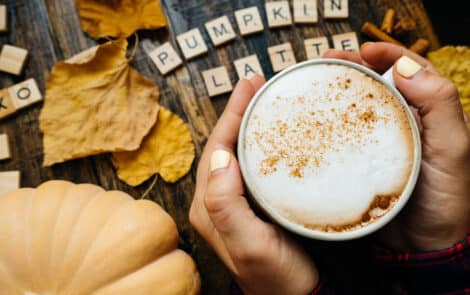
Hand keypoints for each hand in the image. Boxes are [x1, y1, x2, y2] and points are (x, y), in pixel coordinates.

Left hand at [189, 76, 318, 294]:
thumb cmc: (275, 278)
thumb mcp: (249, 245)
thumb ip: (226, 205)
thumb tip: (220, 157)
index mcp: (209, 206)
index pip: (216, 148)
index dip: (231, 114)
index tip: (248, 85)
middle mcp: (217, 201)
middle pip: (225, 145)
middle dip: (239, 112)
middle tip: (258, 84)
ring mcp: (236, 202)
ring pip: (239, 152)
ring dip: (250, 124)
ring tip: (266, 99)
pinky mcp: (255, 205)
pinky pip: (255, 165)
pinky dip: (263, 143)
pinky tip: (277, 133)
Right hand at [324, 43, 469, 251]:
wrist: (424, 244)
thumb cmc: (447, 199)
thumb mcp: (454, 149)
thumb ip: (439, 106)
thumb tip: (406, 67)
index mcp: (428, 114)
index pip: (409, 71)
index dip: (387, 54)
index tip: (364, 50)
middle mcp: (403, 123)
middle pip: (377, 83)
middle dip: (353, 66)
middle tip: (328, 60)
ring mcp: (379, 143)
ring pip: (357, 107)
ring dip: (338, 90)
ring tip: (315, 80)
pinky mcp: (360, 162)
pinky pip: (343, 135)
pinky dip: (328, 123)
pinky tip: (312, 119)